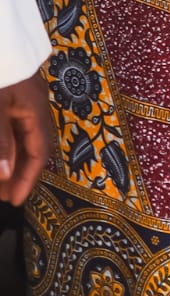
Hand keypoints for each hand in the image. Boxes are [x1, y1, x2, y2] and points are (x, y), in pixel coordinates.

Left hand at [0, 71, 52, 204]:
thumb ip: (0, 141)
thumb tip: (4, 175)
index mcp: (34, 107)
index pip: (39, 150)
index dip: (28, 178)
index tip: (14, 202)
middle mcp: (32, 104)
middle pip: (30, 144)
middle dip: (16, 172)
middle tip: (1, 196)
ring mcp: (20, 98)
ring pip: (18, 135)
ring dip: (8, 158)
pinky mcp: (9, 93)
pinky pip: (9, 125)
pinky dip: (4, 142)